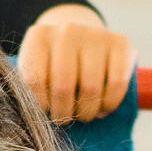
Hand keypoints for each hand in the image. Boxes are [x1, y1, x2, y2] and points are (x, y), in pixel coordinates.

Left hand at [18, 5, 135, 125]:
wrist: (83, 41)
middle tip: (65, 119)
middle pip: (63, 86)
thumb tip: (35, 118)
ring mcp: (94, 34)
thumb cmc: (54, 65)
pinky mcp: (120, 42)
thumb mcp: (36, 71)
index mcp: (38, 38)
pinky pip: (116, 83)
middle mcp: (66, 31)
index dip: (40, 105)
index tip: (46, 111)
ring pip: (91, 87)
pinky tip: (102, 107)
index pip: (34, 80)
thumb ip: (31, 90)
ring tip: (83, 114)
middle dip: (64, 113)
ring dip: (86, 111)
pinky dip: (109, 103)